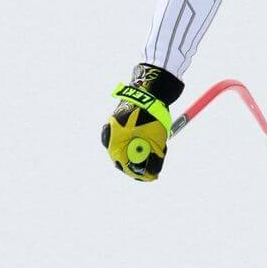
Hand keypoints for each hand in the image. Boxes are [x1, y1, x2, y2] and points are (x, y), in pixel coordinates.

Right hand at [101, 64, 183, 181]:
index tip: (152, 177)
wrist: (149, 90)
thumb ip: (153, 159)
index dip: (139, 174)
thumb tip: (153, 174)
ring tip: (157, 148)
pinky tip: (150, 138)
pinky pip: (127, 141)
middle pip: (124, 159)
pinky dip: (138, 143)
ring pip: (126, 150)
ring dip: (141, 153)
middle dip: (141, 164)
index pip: (124, 164)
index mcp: (114, 140)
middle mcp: (109, 136)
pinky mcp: (118, 125)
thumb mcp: (156, 140)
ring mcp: (112, 130)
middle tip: (156, 167)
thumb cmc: (151, 114)